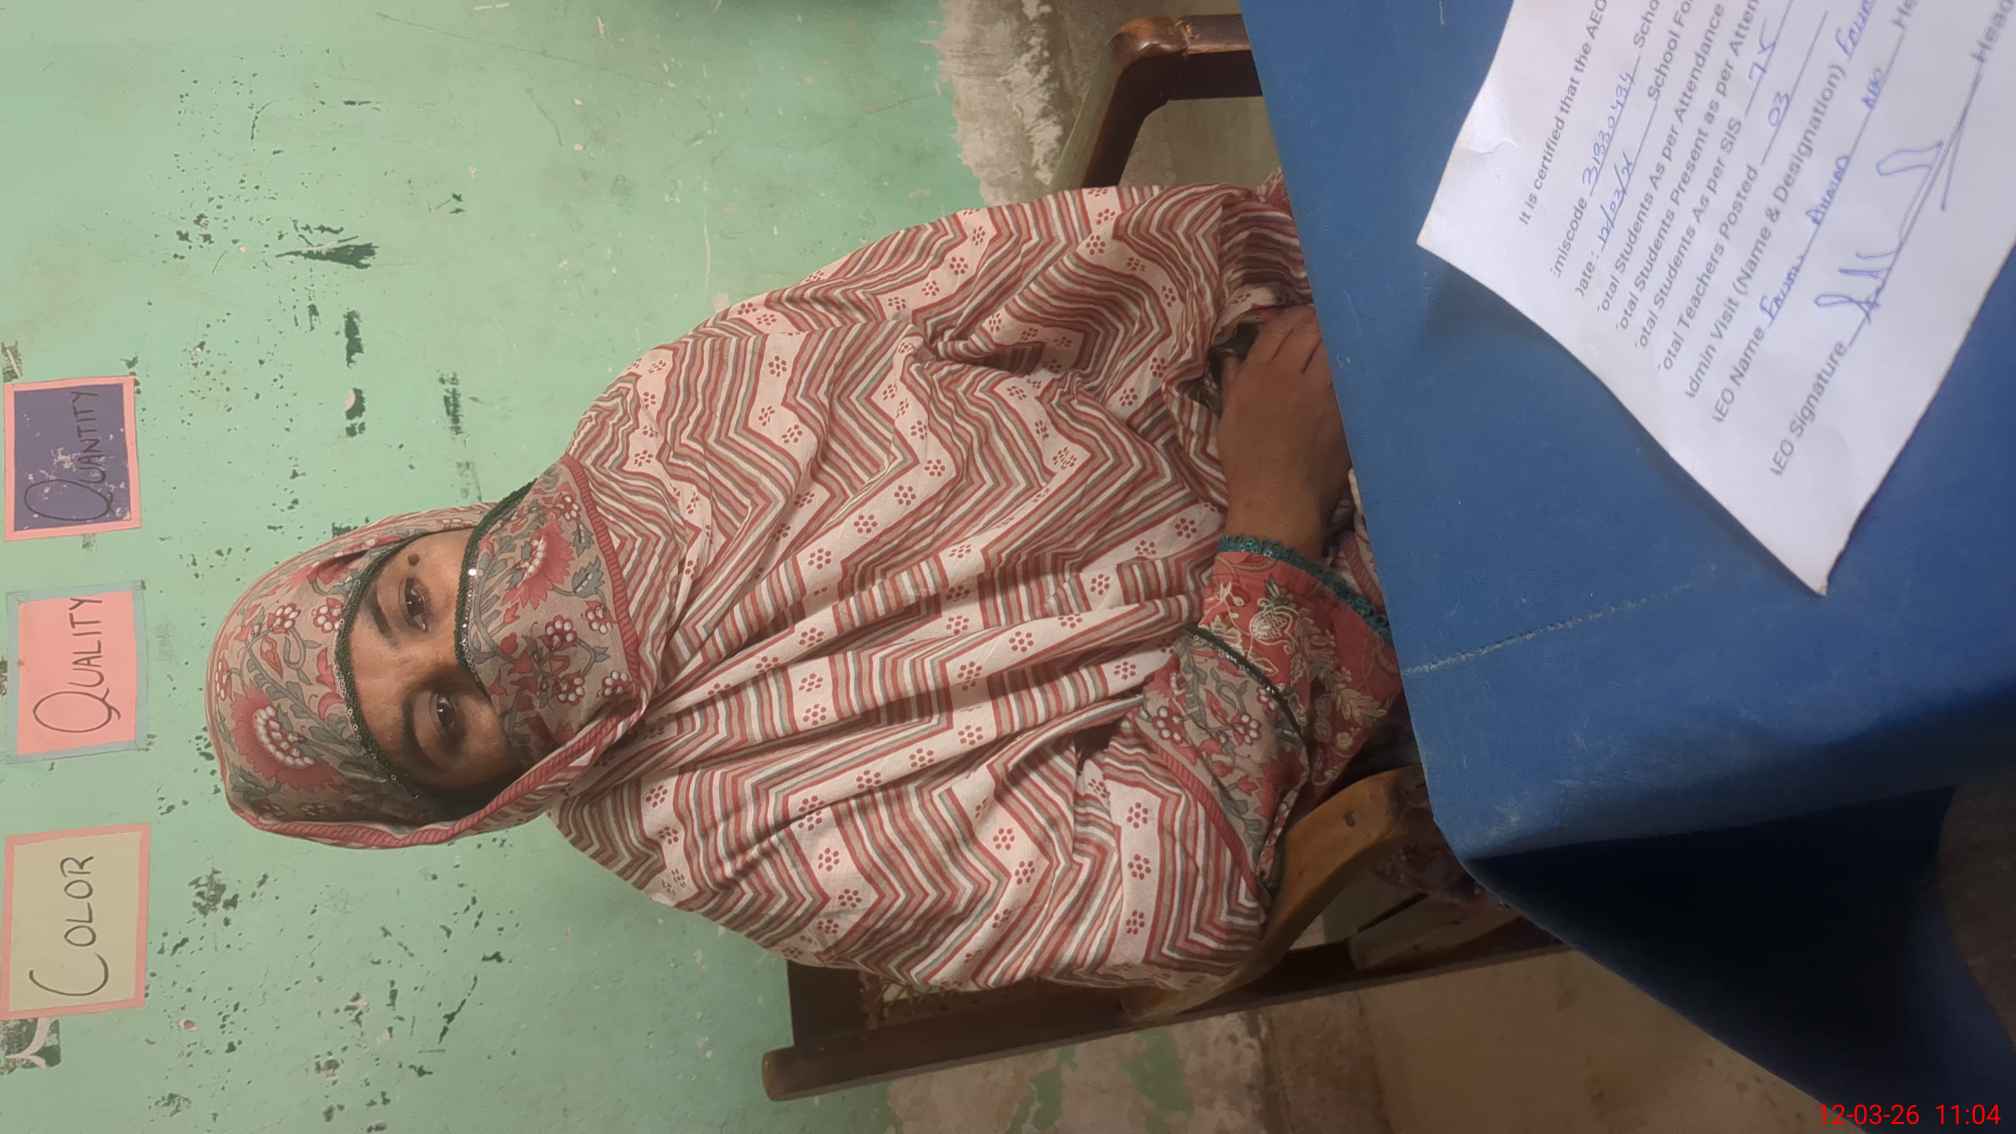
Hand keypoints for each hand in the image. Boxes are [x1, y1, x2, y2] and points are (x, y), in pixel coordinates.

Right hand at [1216, 306, 1350, 559]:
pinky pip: (1350, 373)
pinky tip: (1355, 360)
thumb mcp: (1229, 420)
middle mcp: (1286, 376)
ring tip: (1342, 335)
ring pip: (1332, 345)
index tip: (1302, 317)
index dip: (1291, 317)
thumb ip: (1232, 383)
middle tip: (1327, 320)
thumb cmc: (1247, 463)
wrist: (1277, 499)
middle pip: (1308, 329)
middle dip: (1318, 320)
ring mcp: (1318, 390)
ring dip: (1337, 336)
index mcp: (1255, 376)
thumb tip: (1232, 357)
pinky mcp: (1341, 408)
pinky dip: (1351, 362)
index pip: (1276, 329)